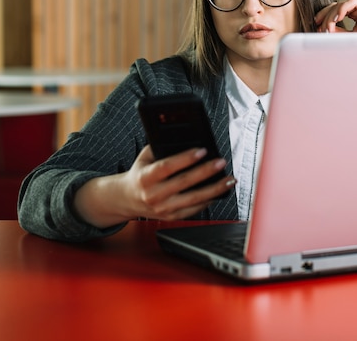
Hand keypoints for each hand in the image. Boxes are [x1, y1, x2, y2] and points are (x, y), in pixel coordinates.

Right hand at [74, 145, 235, 227]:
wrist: (127, 199)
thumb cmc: (140, 173)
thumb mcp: (145, 157)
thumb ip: (162, 148)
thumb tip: (186, 138)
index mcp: (145, 177)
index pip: (167, 167)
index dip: (185, 158)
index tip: (202, 150)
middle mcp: (154, 195)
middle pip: (184, 183)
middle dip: (206, 172)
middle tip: (221, 162)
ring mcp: (163, 208)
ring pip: (193, 199)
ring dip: (214, 189)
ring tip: (229, 179)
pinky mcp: (171, 217)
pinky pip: (194, 209)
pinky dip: (209, 200)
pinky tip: (220, 191)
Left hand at [314, 0, 356, 32]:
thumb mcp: (352, 38)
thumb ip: (339, 32)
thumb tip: (324, 30)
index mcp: (354, 15)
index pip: (335, 11)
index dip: (324, 17)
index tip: (317, 28)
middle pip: (336, 6)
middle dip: (325, 16)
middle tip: (320, 28)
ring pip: (341, 4)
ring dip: (332, 15)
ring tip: (328, 28)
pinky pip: (352, 2)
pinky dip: (342, 9)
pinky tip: (337, 19)